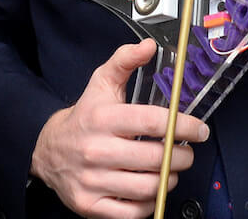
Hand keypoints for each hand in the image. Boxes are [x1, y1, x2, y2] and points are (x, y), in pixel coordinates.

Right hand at [30, 39, 208, 218]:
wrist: (49, 150)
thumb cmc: (84, 117)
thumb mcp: (101, 83)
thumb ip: (125, 61)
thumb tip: (148, 46)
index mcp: (102, 118)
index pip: (153, 122)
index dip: (183, 125)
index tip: (199, 129)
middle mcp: (96, 150)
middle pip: (156, 157)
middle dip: (182, 156)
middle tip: (186, 151)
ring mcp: (92, 180)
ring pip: (148, 186)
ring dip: (169, 178)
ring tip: (170, 168)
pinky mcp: (91, 205)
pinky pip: (134, 212)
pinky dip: (151, 202)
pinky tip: (151, 187)